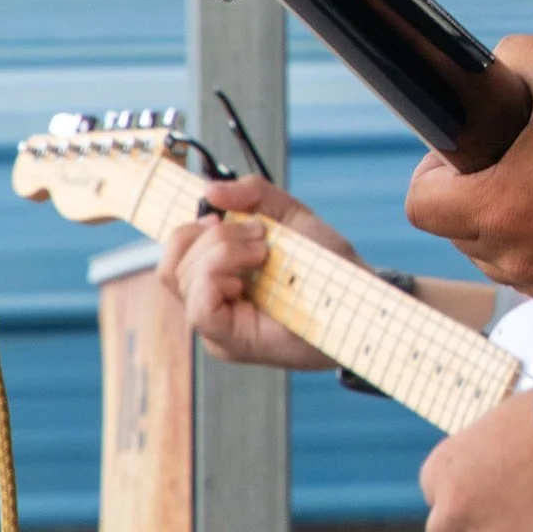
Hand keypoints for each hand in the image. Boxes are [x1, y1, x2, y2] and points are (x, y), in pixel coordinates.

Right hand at [157, 172, 348, 372]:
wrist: (361, 301)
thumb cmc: (330, 268)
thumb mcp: (290, 217)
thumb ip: (254, 195)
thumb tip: (210, 190)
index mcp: (217, 279)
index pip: (173, 256)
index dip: (186, 228)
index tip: (218, 212)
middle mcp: (210, 306)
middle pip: (171, 264)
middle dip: (213, 235)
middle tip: (260, 233)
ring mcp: (216, 328)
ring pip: (181, 278)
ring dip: (220, 249)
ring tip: (263, 250)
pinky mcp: (229, 342)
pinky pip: (199, 307)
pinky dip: (219, 274)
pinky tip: (253, 270)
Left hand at [405, 41, 532, 300]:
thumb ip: (510, 59)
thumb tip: (490, 72)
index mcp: (500, 207)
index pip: (421, 205)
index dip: (433, 172)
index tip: (464, 154)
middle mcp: (519, 257)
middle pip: (457, 233)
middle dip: (473, 197)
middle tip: (512, 161)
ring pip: (498, 258)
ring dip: (508, 226)